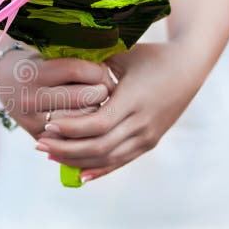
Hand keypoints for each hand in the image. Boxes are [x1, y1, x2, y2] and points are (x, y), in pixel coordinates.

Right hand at [0, 50, 114, 139]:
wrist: (6, 83)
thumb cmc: (37, 64)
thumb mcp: (50, 54)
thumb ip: (76, 60)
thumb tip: (110, 73)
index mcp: (33, 72)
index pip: (77, 70)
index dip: (98, 70)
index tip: (104, 71)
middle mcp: (31, 98)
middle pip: (84, 96)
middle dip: (101, 91)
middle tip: (104, 88)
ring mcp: (33, 121)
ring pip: (83, 119)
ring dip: (96, 110)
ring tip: (94, 101)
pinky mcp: (39, 137)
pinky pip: (74, 135)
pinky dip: (85, 126)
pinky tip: (85, 116)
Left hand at [35, 42, 204, 180]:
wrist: (189, 67)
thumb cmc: (151, 55)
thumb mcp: (124, 54)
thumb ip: (95, 62)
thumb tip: (59, 59)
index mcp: (134, 99)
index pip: (97, 124)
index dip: (70, 129)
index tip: (47, 125)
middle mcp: (142, 123)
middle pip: (99, 146)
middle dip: (65, 149)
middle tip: (39, 144)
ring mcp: (147, 136)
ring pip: (108, 159)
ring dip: (77, 161)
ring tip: (50, 156)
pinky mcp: (149, 143)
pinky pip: (120, 162)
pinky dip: (98, 169)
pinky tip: (79, 174)